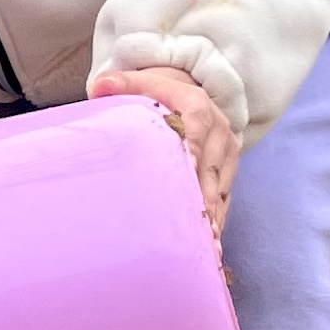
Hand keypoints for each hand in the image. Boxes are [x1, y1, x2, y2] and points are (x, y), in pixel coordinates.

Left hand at [89, 63, 237, 232]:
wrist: (187, 91)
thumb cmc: (156, 94)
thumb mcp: (139, 82)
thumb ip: (121, 84)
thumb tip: (100, 87)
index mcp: (197, 107)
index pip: (194, 136)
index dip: (189, 162)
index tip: (184, 186)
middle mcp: (218, 131)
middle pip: (208, 171)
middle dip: (201, 203)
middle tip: (192, 232)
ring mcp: (227, 153)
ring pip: (220, 190)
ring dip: (211, 219)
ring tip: (204, 247)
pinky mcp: (230, 170)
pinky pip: (225, 199)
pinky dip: (215, 220)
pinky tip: (209, 246)